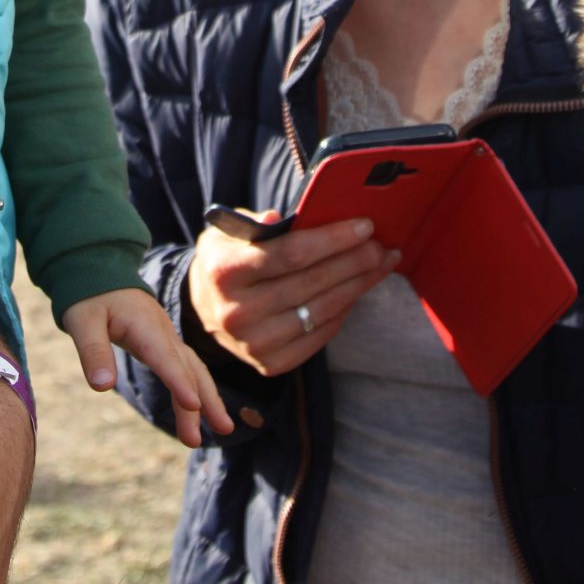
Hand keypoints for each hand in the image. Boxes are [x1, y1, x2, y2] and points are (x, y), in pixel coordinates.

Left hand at [62, 286, 234, 446]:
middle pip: (189, 369)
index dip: (179, 382)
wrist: (103, 275)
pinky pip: (185, 370)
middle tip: (219, 430)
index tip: (193, 405)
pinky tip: (199, 412)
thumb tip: (102, 387)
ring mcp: (167, 340)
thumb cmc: (90, 298)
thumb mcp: (82, 322)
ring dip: (207, 400)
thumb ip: (93, 352)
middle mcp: (164, 334)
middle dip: (204, 401)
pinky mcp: (164, 346)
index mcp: (145, 326)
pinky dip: (196, 390)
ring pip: (193, 371)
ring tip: (223, 429)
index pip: (165, 358)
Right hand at [186, 213, 398, 376]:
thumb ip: (257, 223)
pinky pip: (320, 335)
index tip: (364, 226)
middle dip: (353, 261)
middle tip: (380, 245)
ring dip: (358, 285)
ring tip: (380, 264)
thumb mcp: (227, 234)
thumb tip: (285, 218)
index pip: (289, 254)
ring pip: (321, 310)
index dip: (332, 239)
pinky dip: (344, 310)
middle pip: (311, 282)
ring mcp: (254, 344)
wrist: (203, 311)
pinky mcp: (271, 364)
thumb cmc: (226, 261)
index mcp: (225, 272)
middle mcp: (237, 312)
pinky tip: (358, 289)